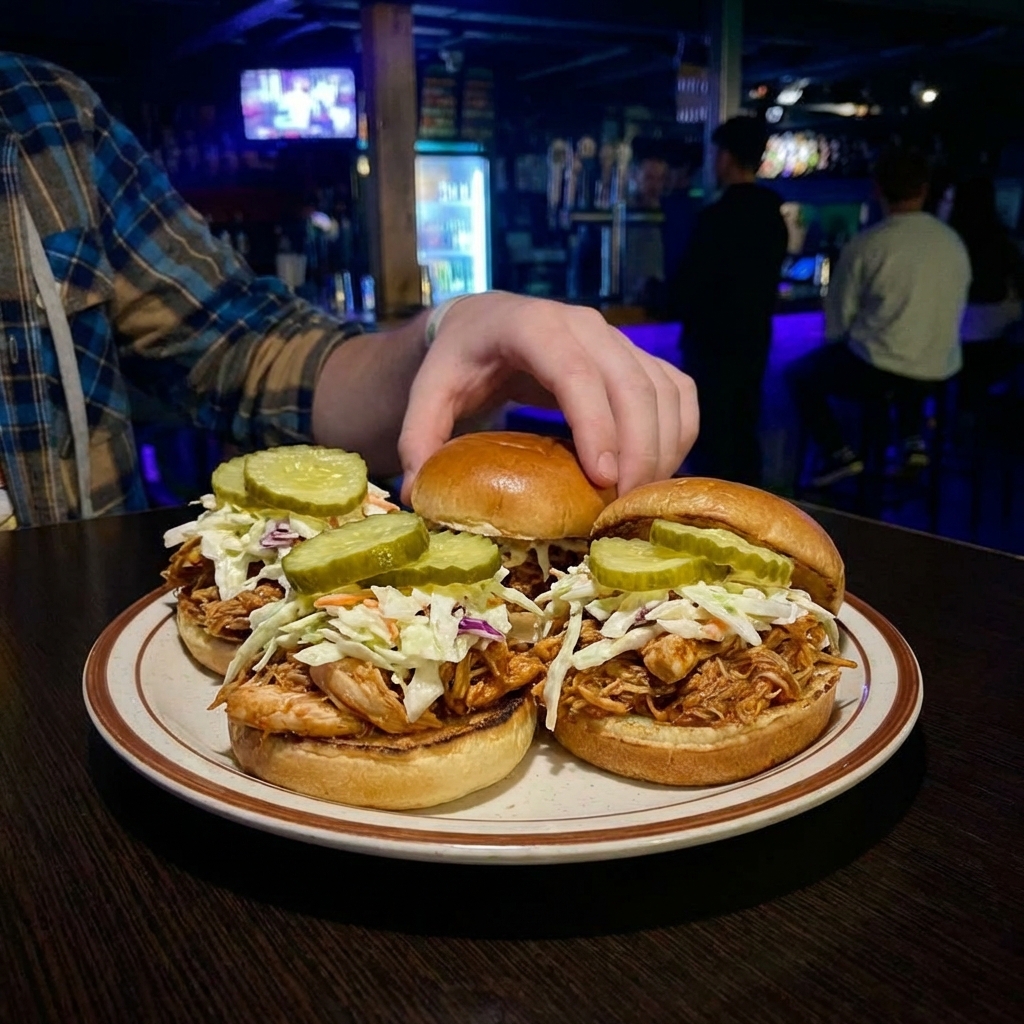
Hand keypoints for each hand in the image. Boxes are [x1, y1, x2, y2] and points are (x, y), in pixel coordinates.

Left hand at [398, 293, 697, 501]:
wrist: (489, 321)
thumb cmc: (460, 358)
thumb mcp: (430, 391)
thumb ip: (418, 436)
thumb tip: (418, 494)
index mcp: (534, 327)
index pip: (578, 374)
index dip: (597, 425)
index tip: (602, 478)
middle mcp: (585, 326)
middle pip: (633, 386)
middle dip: (639, 449)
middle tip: (625, 506)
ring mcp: (618, 340)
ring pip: (663, 391)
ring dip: (662, 449)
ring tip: (639, 500)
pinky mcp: (638, 358)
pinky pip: (677, 394)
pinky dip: (678, 434)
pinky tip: (656, 473)